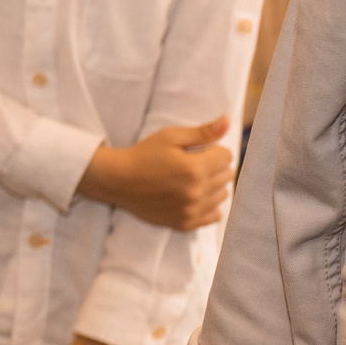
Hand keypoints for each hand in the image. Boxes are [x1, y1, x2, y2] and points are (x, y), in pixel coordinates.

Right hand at [77, 119, 232, 229]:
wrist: (117, 181)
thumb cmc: (143, 155)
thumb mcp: (170, 136)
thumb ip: (203, 131)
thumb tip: (228, 121)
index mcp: (194, 168)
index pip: (227, 157)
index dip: (213, 150)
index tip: (197, 151)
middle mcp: (196, 192)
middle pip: (227, 176)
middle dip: (214, 167)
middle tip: (193, 164)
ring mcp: (191, 210)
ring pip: (223, 195)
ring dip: (212, 186)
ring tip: (192, 180)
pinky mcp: (185, 223)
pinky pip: (215, 215)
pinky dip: (208, 205)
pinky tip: (193, 197)